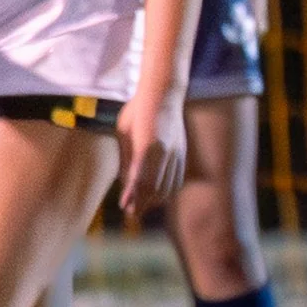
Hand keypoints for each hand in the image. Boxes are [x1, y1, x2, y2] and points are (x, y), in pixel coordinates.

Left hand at [117, 93, 187, 223]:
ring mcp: (176, 152)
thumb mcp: (124, 132)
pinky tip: (158, 193)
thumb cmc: (137, 111)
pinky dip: (167, 189)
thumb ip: (126, 158)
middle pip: (155, 187)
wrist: (163, 94)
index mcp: (147, 144)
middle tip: (131, 212)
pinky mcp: (182, 153)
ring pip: (168, 186)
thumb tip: (127, 183)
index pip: (140, 178)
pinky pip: (177, 179)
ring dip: (155, 199)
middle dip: (143, 202)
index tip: (125, 207)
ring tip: (142, 205)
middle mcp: (165, 151)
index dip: (133, 196)